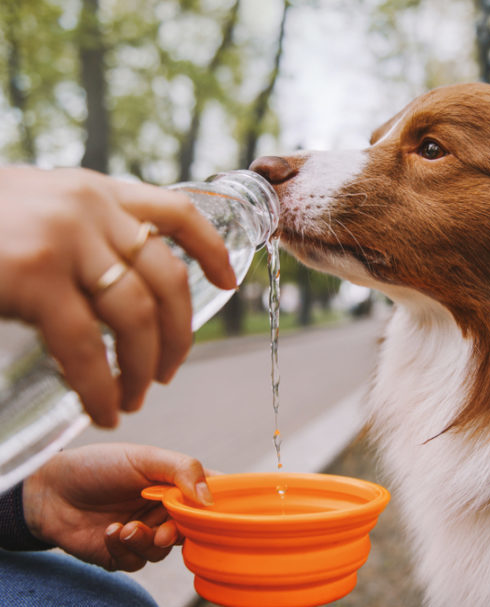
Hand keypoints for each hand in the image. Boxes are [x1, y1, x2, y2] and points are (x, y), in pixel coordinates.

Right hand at [0, 166, 237, 426]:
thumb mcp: (36, 208)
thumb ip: (82, 230)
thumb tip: (122, 275)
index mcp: (96, 191)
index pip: (180, 213)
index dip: (214, 251)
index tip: (232, 282)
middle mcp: (90, 208)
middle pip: (169, 279)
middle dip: (181, 335)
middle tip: (169, 371)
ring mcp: (64, 240)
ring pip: (138, 316)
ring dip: (146, 367)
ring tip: (135, 397)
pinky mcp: (34, 276)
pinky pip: (87, 346)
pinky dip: (101, 386)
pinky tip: (103, 408)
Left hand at [22, 443, 213, 571]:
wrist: (48, 490)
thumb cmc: (98, 465)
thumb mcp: (144, 457)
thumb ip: (182, 470)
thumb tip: (210, 498)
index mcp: (176, 483)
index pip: (212, 494)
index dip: (220, 504)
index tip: (221, 512)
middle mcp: (164, 509)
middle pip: (192, 530)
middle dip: (179, 532)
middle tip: (165, 530)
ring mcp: (144, 532)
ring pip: (164, 551)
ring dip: (147, 541)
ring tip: (126, 528)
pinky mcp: (121, 553)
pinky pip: (136, 562)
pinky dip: (125, 549)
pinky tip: (110, 532)